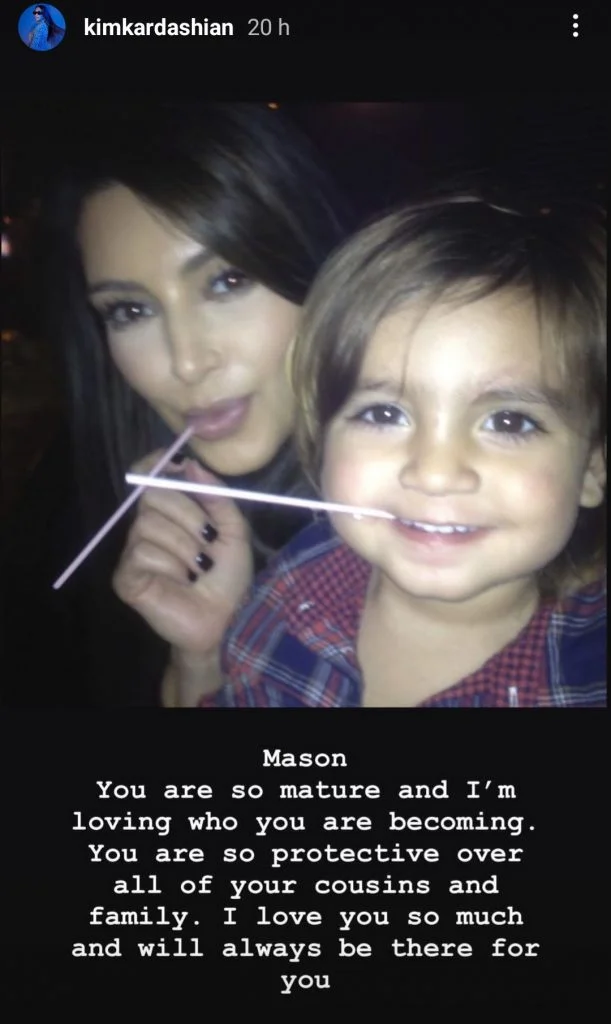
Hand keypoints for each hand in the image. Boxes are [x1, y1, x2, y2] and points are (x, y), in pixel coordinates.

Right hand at [113, 450, 253, 656]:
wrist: (226, 620)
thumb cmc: (229, 578)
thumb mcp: (234, 531)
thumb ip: (217, 496)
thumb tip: (190, 465)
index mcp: (171, 512)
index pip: (148, 477)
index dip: (155, 465)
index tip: (176, 463)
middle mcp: (147, 526)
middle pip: (151, 495)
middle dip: (188, 515)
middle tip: (209, 541)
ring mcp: (133, 552)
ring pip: (148, 525)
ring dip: (184, 547)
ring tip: (198, 569)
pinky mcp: (125, 576)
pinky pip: (141, 552)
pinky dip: (169, 566)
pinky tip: (181, 582)